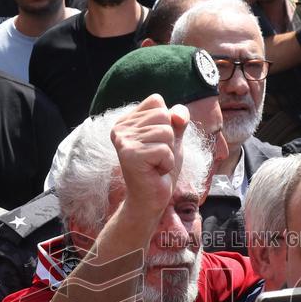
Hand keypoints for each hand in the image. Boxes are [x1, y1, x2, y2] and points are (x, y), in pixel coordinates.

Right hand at [110, 94, 189, 220]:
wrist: (151, 200)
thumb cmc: (160, 169)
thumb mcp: (173, 138)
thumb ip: (178, 119)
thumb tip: (179, 115)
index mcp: (127, 120)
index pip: (157, 101)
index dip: (167, 122)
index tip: (156, 143)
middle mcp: (121, 128)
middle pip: (163, 115)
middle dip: (169, 139)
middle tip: (156, 157)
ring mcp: (123, 141)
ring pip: (166, 132)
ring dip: (168, 153)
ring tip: (155, 164)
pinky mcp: (130, 155)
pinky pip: (164, 150)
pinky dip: (167, 163)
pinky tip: (154, 172)